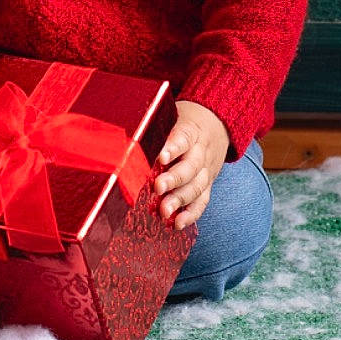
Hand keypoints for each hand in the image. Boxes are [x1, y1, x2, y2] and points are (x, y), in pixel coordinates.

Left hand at [155, 99, 229, 229]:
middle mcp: (201, 152)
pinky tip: (178, 224)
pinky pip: (202, 201)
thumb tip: (123, 138)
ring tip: (164, 212)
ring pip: (197, 186)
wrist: (217, 123)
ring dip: (181, 200)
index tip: (161, 157)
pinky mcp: (207, 184)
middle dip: (174, 179)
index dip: (173, 148)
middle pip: (191, 166)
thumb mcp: (172, 114)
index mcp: (191, 130)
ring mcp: (206, 170)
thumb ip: (155, 127)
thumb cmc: (185, 121)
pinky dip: (191, 214)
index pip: (183, 138)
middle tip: (158, 188)